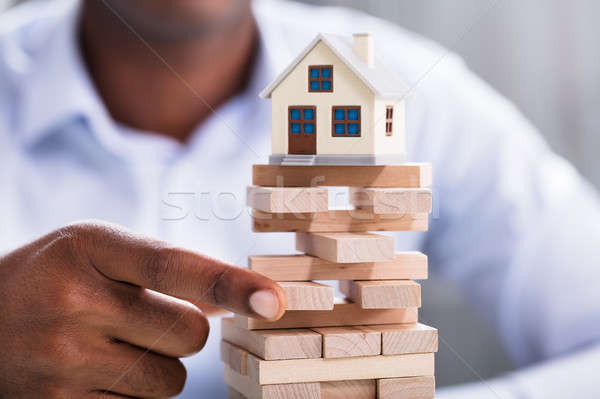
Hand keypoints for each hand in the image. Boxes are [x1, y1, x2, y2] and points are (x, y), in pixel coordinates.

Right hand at [0, 221, 284, 397]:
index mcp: (89, 247)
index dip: (230, 284)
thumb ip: (161, 267)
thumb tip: (230, 299)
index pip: (173, 266)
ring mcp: (61, 360)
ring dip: (159, 368)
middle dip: (184, 331)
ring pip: (171, 381)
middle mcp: (73, 301)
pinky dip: (131, 395)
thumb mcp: (96, 249)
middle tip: (145, 319)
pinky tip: (95, 372)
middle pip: (189, 334)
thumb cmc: (52, 276)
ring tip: (113, 346)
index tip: (273, 300)